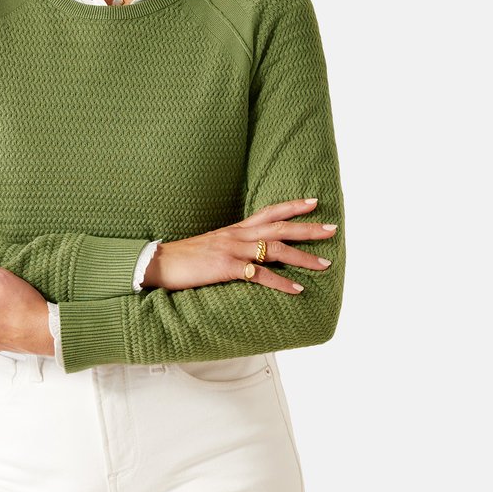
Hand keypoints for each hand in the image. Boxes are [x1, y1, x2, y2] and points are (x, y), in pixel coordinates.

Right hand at [143, 197, 337, 295]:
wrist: (160, 262)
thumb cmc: (186, 257)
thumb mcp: (213, 245)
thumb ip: (234, 245)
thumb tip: (253, 253)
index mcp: (235, 229)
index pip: (269, 211)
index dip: (293, 206)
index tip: (315, 202)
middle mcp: (237, 235)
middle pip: (280, 228)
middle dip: (308, 229)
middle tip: (332, 228)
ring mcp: (233, 250)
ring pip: (276, 250)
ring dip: (303, 258)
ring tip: (324, 264)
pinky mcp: (227, 267)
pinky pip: (260, 275)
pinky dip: (281, 283)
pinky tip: (297, 289)